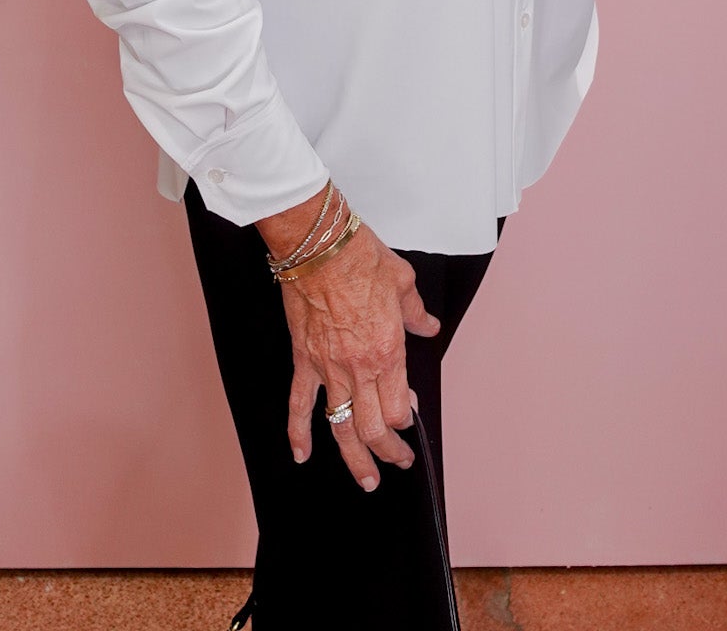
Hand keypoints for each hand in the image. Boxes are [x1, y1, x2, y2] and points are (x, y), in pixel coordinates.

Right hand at [266, 208, 440, 490]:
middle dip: (388, 453)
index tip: (408, 414)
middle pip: (374, 428)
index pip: (399, 407)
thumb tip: (428, 325)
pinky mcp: (303, 359)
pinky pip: (299, 404)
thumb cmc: (361, 257)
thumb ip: (416, 312)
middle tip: (396, 464)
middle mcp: (358, 368)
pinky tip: (302, 454)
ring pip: (341, 427)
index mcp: (388, 351)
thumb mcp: (403, 281)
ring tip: (365, 481)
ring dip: (354, 459)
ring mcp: (328, 368)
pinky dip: (298, 433)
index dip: (406, 417)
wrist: (319, 245)